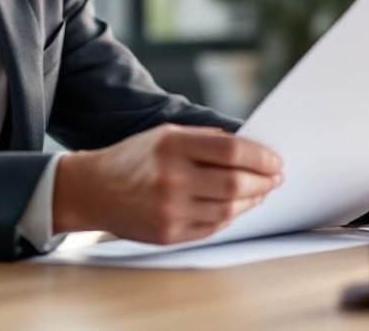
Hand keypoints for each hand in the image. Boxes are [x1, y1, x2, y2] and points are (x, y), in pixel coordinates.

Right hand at [53, 124, 283, 244]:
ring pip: (229, 210)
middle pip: (236, 183)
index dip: (261, 157)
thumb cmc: (134, 158)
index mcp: (172, 145)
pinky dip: (230, 217)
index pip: (232, 151)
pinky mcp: (169, 233)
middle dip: (263, 181)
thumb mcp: (166, 134)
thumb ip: (206, 139)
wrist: (93, 190)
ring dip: (251, 201)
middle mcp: (172, 178)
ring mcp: (170, 209)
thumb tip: (249, 148)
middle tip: (275, 178)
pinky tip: (234, 207)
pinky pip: (213, 227)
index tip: (276, 161)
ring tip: (258, 192)